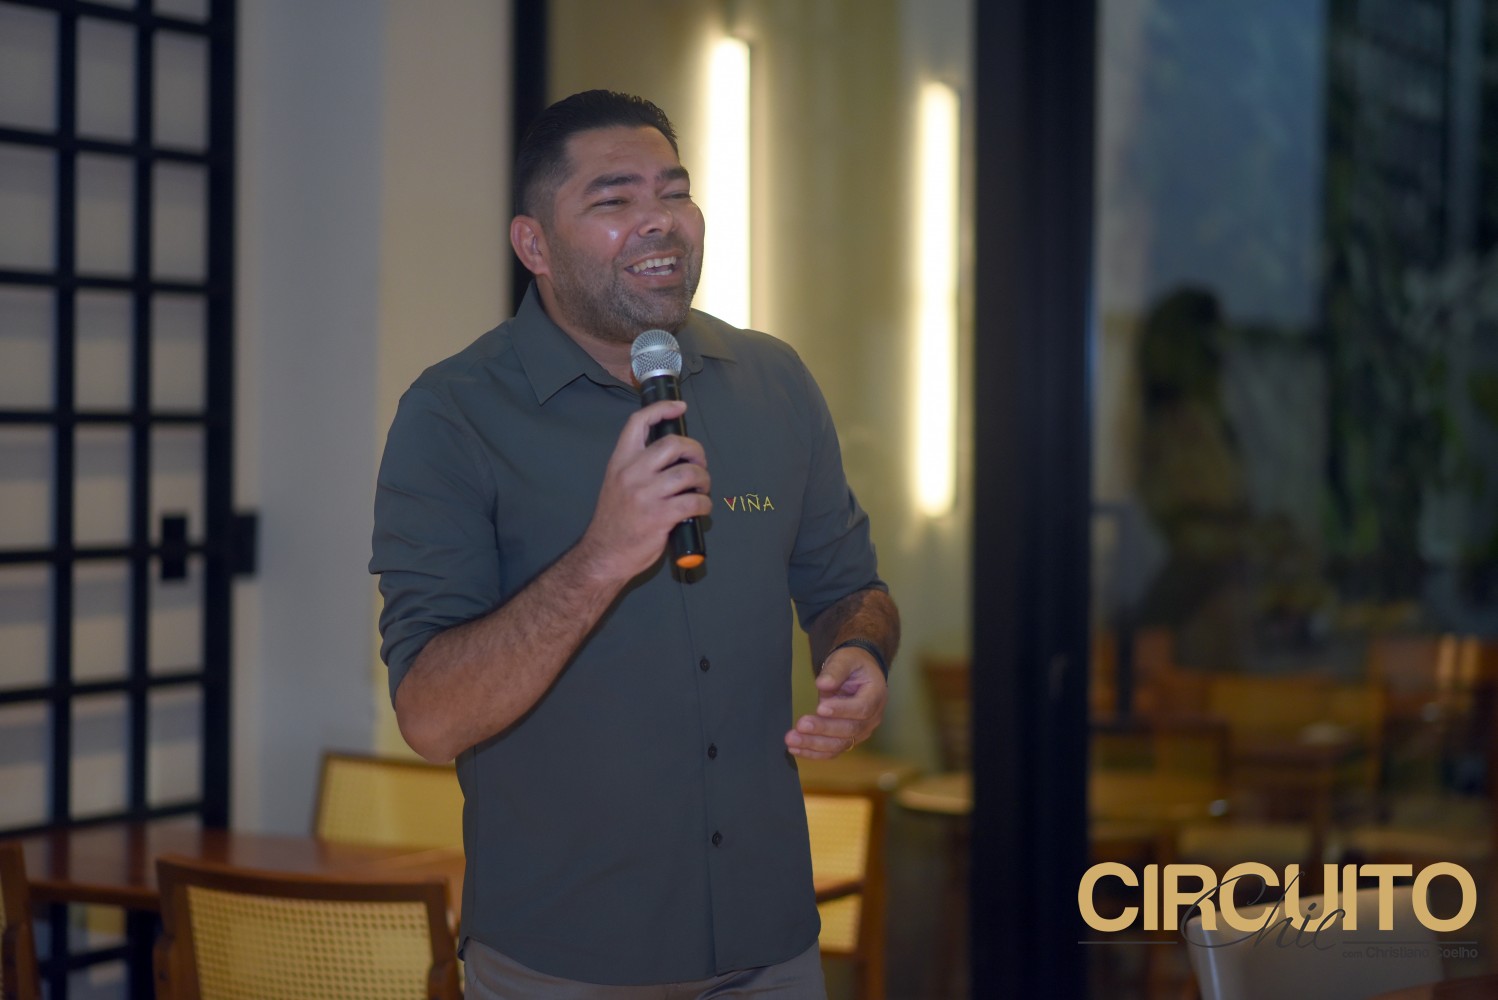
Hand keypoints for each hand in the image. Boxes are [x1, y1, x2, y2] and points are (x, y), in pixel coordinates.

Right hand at [577, 400, 711, 583]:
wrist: (604, 553)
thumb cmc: (615, 519)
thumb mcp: (616, 482)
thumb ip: (638, 465)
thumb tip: (672, 454)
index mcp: (620, 461)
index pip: (639, 422)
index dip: (662, 409)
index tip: (680, 408)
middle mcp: (632, 473)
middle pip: (674, 444)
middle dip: (695, 451)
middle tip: (699, 463)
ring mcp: (647, 494)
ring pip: (689, 473)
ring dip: (704, 479)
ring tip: (701, 488)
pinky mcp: (661, 516)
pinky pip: (695, 501)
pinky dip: (705, 504)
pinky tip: (701, 509)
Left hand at [785, 646, 887, 758]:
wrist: (857, 673)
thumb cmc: (852, 664)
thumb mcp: (845, 659)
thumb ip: (836, 670)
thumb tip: (823, 684)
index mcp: (876, 695)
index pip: (862, 708)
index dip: (841, 710)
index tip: (819, 708)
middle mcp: (872, 718)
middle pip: (850, 730)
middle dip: (823, 729)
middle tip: (801, 725)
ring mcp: (861, 732)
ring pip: (840, 744)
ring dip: (814, 744)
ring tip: (792, 740)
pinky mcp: (849, 739)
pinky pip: (833, 750)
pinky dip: (813, 752)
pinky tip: (795, 749)